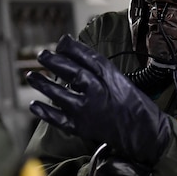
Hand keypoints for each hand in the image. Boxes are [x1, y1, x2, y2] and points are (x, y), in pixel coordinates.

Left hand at [26, 35, 170, 166]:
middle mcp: (97, 92)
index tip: (61, 41)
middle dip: (55, 62)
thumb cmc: (135, 106)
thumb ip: (100, 70)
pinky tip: (34, 105)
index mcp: (110, 79)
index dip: (72, 49)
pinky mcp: (82, 128)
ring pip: (60, 94)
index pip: (88, 58)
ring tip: (31, 76)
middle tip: (42, 55)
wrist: (145, 134)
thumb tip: (77, 58)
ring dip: (44, 84)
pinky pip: (58, 119)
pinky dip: (45, 112)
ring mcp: (88, 111)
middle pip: (72, 73)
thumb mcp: (121, 81)